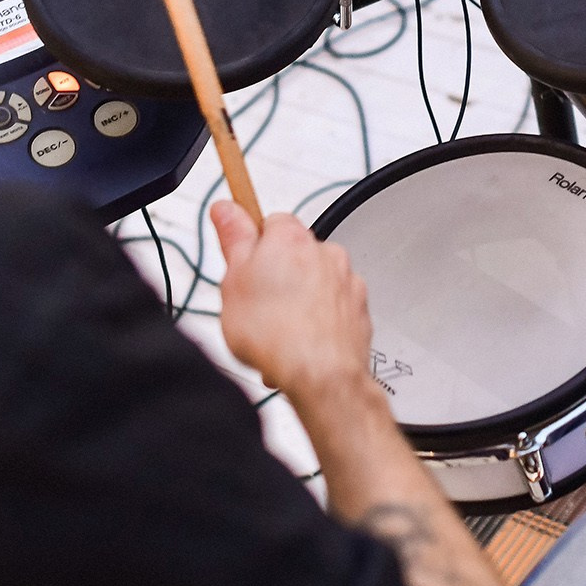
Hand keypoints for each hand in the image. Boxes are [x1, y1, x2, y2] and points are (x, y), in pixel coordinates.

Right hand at [209, 204, 377, 406]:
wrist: (322, 376)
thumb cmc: (278, 335)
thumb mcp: (234, 282)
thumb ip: (233, 239)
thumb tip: (227, 209)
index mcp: (291, 238)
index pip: (269, 222)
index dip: (252, 247)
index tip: (241, 262)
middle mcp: (326, 253)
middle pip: (293, 254)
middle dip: (275, 276)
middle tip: (254, 305)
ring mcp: (347, 281)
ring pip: (314, 283)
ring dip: (297, 301)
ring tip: (276, 332)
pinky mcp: (359, 310)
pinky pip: (332, 308)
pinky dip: (317, 321)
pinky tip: (299, 343)